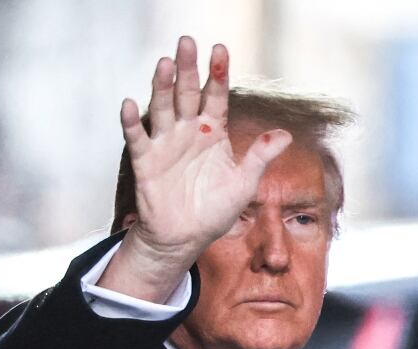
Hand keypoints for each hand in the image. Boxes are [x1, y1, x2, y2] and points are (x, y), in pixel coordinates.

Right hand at [98, 36, 291, 302]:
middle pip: (186, 93)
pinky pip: (138, 138)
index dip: (217, 74)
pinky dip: (132, 122)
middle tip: (186, 42)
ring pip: (162, 108)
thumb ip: (260, 157)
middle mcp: (188, 131)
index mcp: (213, 132)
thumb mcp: (244, 184)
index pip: (216, 96)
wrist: (185, 238)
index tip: (220, 49)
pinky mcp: (146, 161)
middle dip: (187, 68)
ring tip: (164, 63)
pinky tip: (130, 104)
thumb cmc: (215, 211)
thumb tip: (287, 135)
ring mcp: (166, 144)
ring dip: (161, 86)